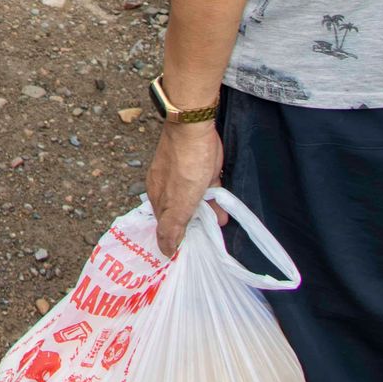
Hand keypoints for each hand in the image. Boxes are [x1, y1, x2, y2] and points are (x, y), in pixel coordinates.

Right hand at [146, 120, 223, 257]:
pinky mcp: (201, 171)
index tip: (191, 252)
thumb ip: (171, 227)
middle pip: (181, 215)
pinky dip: (215, 201)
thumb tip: (165, 251)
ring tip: (219, 226)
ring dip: (207, 215)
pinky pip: (207, 192)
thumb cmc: (184, 165)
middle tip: (208, 242)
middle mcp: (168, 189)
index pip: (166, 226)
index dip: (177, 238)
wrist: (195, 129)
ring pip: (196, 204)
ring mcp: (185, 179)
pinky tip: (224, 210)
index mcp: (158, 197)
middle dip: (194, 227)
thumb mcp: (178, 203)